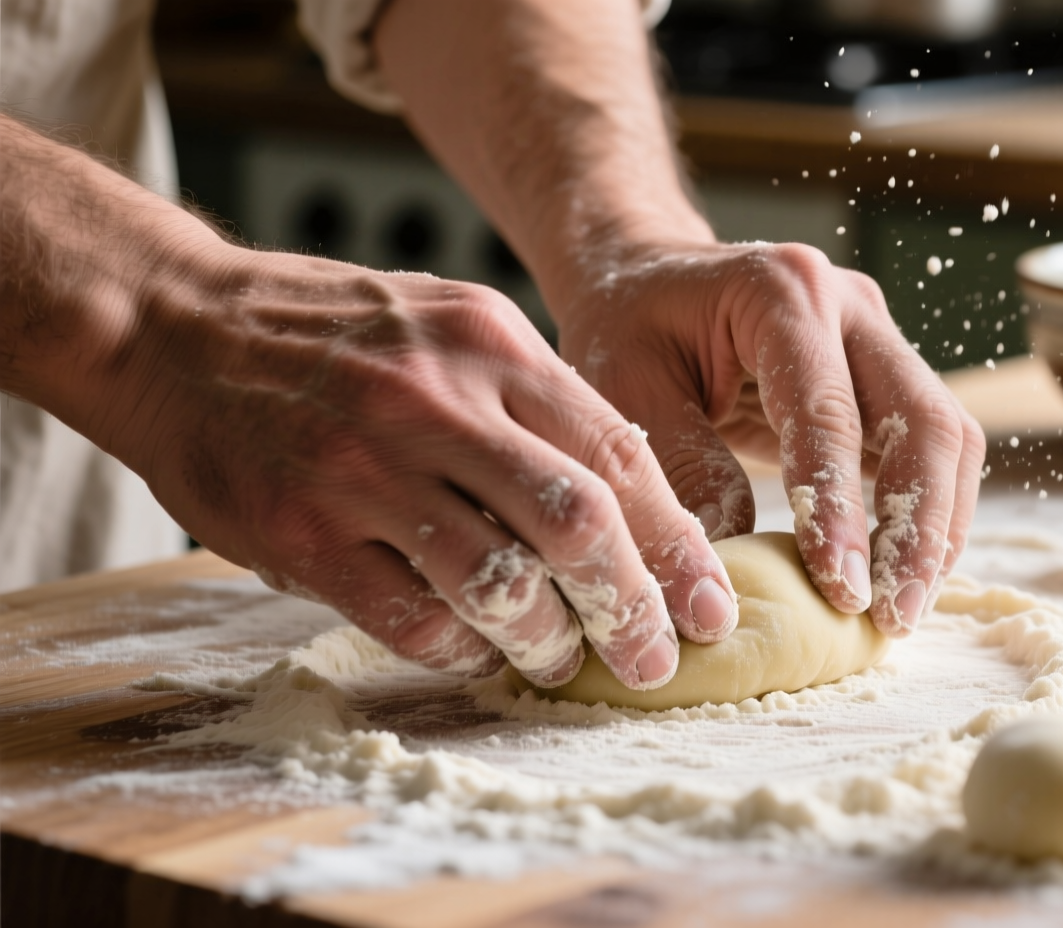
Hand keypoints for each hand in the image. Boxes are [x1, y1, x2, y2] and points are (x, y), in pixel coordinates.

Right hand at [98, 247, 739, 688]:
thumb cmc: (327, 332)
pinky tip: (471, 648)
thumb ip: (533, 397)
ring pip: (501, 581)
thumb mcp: (448, 321)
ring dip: (546, 639)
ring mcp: (366, 468)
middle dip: (636, 605)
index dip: (678, 542)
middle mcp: (437, 401)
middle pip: (579, 522)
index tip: (709, 600)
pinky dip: (459, 648)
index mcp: (491, 343)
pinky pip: (412, 618)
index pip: (620, 454)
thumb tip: (630, 492)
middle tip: (656, 657)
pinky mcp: (302, 531)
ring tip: (558, 658)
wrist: (169, 324)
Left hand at [546, 240, 986, 634]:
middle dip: (920, 527)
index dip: (840, 507)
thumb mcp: (624, 389)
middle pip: (926, 420)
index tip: (841, 591)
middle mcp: (852, 306)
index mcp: (784, 293)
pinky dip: (929, 515)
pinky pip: (933, 449)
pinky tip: (904, 576)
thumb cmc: (628, 328)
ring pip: (949, 437)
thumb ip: (680, 467)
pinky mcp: (888, 377)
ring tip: (904, 609)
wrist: (648, 274)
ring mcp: (882, 338)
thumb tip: (727, 575)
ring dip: (938, 529)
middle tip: (894, 615)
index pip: (829, 412)